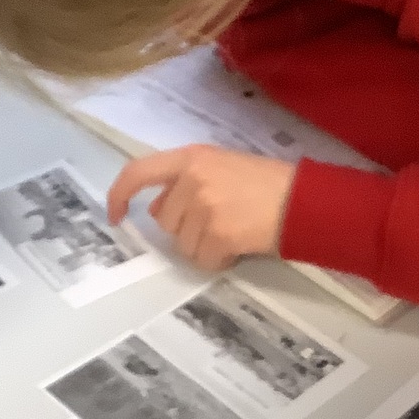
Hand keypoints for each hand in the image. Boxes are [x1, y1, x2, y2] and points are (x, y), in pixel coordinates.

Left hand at [106, 147, 295, 270]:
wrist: (303, 200)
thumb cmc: (268, 182)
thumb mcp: (222, 166)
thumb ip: (187, 181)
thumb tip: (157, 209)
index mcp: (190, 158)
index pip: (138, 172)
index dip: (119, 195)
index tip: (115, 216)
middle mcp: (192, 179)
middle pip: (164, 220)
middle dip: (185, 228)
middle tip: (218, 222)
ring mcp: (204, 207)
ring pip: (182, 245)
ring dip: (203, 246)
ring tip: (233, 232)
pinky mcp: (218, 233)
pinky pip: (203, 260)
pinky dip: (218, 260)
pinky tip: (239, 246)